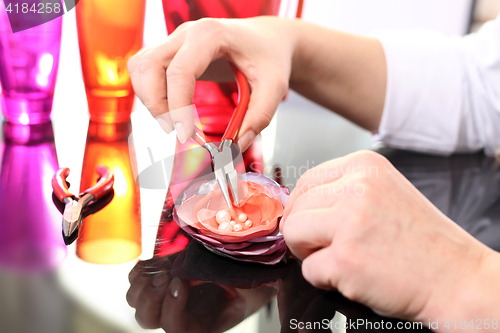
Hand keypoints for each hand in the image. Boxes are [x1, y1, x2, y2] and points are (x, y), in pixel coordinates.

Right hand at [127, 17, 292, 150]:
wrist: (266, 40)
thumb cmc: (270, 57)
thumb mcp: (274, 87)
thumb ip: (259, 117)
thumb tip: (236, 145)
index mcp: (211, 35)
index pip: (179, 71)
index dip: (177, 107)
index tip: (186, 135)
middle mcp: (186, 33)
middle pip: (148, 66)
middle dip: (156, 104)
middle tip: (176, 130)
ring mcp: (174, 40)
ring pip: (140, 67)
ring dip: (149, 99)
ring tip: (174, 121)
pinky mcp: (170, 51)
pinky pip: (144, 69)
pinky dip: (150, 93)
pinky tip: (171, 109)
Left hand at [127, 254, 275, 331]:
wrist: (249, 264)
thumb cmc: (254, 280)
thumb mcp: (252, 286)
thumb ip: (240, 284)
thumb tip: (224, 275)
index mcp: (200, 324)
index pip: (175, 328)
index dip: (172, 309)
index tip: (181, 282)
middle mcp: (180, 313)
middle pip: (147, 318)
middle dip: (152, 298)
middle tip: (167, 275)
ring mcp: (168, 296)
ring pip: (137, 301)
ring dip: (143, 285)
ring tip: (160, 268)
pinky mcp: (163, 278)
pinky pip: (137, 280)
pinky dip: (141, 270)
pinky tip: (156, 261)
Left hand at [280, 150, 498, 324]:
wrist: (458, 278)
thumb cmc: (422, 240)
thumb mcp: (383, 192)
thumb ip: (342, 190)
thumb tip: (299, 203)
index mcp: (364, 165)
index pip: (306, 180)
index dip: (302, 207)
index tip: (310, 222)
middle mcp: (356, 187)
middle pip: (296, 208)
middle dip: (304, 231)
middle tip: (328, 246)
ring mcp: (350, 222)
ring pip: (293, 233)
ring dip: (310, 252)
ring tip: (340, 258)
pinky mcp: (345, 259)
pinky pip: (308, 270)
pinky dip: (325, 279)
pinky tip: (354, 275)